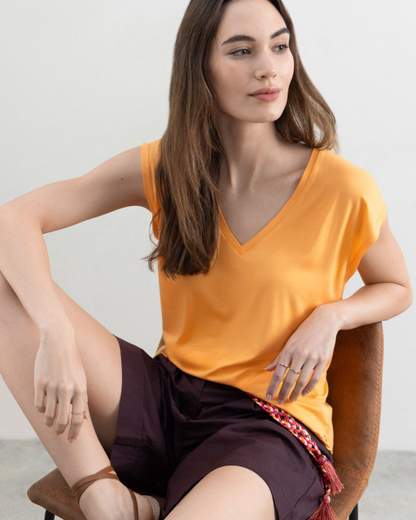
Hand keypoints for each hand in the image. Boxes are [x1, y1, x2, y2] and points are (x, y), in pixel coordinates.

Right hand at [34, 325, 87, 441]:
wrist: (58, 342)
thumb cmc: (72, 361)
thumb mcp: (82, 378)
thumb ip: (82, 399)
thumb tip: (83, 418)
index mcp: (80, 389)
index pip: (79, 418)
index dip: (75, 432)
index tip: (71, 439)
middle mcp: (67, 389)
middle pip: (63, 420)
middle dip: (60, 430)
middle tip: (59, 432)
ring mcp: (52, 387)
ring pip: (48, 415)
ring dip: (49, 422)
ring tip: (50, 422)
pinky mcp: (39, 383)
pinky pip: (38, 405)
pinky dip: (40, 410)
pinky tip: (43, 408)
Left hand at [263, 305, 339, 403]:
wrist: (324, 321)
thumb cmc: (304, 332)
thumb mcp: (289, 342)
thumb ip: (279, 357)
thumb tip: (267, 369)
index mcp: (288, 350)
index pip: (278, 373)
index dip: (273, 386)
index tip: (269, 396)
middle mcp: (299, 355)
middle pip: (289, 379)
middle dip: (283, 392)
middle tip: (280, 401)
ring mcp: (312, 358)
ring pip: (301, 381)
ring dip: (295, 393)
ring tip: (291, 399)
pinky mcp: (323, 360)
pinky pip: (314, 378)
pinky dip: (308, 388)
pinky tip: (303, 393)